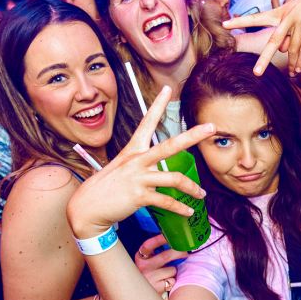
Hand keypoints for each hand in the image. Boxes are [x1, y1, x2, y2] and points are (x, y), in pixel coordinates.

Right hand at [66, 85, 215, 237]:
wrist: (88, 206)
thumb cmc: (108, 187)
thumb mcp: (123, 167)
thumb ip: (142, 163)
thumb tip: (158, 165)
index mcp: (134, 150)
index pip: (147, 122)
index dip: (158, 104)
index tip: (168, 88)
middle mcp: (137, 160)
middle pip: (170, 145)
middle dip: (193, 135)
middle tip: (212, 127)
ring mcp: (138, 177)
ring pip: (174, 179)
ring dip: (192, 188)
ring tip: (201, 194)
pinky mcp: (139, 195)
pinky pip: (166, 201)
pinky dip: (180, 208)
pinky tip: (188, 211)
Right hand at [134, 232, 185, 294]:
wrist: (141, 296)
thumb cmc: (149, 276)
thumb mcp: (147, 264)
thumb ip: (156, 254)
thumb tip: (175, 242)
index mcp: (140, 258)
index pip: (149, 245)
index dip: (160, 238)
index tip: (171, 234)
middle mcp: (142, 267)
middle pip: (166, 256)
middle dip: (179, 253)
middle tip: (186, 252)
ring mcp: (149, 277)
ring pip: (172, 270)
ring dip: (172, 272)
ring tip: (164, 276)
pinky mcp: (156, 287)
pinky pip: (172, 280)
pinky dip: (171, 282)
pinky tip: (164, 284)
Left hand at [223, 0, 300, 75]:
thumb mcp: (295, 14)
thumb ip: (287, 32)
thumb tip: (283, 51)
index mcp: (279, 12)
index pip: (256, 17)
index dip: (240, 22)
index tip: (224, 25)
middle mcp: (287, 16)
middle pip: (273, 41)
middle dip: (264, 58)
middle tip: (257, 73)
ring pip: (292, 49)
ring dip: (293, 63)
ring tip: (292, 74)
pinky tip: (298, 70)